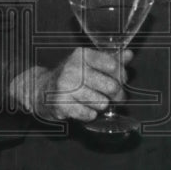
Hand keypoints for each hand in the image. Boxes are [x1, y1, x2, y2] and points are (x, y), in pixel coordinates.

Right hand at [12, 48, 132, 121]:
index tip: (121, 80)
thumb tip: (129, 55)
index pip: (113, 65)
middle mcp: (73, 68)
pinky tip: (83, 108)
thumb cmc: (70, 76)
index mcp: (82, 55)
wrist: (41, 89)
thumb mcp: (88, 63)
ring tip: (93, 101)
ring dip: (101, 105)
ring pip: (102, 103)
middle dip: (117, 95)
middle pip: (111, 86)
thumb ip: (110, 59)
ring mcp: (65, 87)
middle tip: (114, 97)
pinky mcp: (61, 104)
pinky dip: (89, 114)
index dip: (122, 75)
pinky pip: (89, 114)